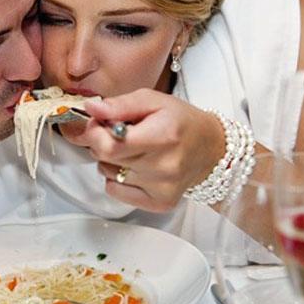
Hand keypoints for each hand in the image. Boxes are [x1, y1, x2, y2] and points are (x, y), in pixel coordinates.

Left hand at [60, 88, 224, 211]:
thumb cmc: (181, 121)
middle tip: (117, 133)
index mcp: (162, 136)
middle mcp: (163, 167)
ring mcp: (161, 188)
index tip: (100, 123)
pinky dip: (116, 178)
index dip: (95, 132)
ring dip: (110, 160)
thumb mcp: (153, 100)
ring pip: (107, 174)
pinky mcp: (158, 203)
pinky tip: (133, 167)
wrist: (211, 149)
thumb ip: (120, 105)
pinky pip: (116, 191)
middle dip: (101, 142)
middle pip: (105, 158)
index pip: (109, 145)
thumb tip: (92, 108)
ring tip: (131, 150)